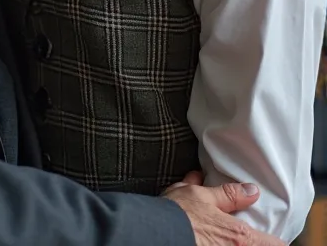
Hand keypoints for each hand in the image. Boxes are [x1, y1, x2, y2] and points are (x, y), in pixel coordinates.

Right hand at [163, 172, 284, 245]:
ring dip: (231, 239)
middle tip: (247, 228)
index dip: (276, 240)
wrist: (154, 233)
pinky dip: (216, 240)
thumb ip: (229, 195)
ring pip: (234, 245)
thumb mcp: (202, 195)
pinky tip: (204, 234)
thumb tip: (251, 191)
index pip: (273, 244)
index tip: (275, 236)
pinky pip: (217, 245)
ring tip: (221, 231)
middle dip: (251, 237)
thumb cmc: (178, 214)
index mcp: (239, 236)